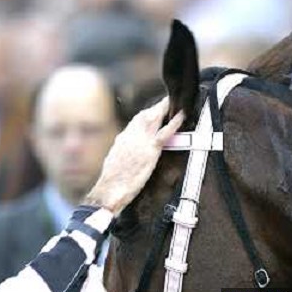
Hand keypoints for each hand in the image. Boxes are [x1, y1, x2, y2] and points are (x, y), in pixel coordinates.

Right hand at [85, 98, 183, 214]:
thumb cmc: (111, 183)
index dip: (146, 115)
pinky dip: (174, 122)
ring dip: (164, 108)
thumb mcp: (114, 164)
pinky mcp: (150, 151)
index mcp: (122, 140)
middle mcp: (130, 136)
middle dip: (156, 107)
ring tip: (174, 102)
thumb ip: (123, 155)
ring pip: (153, 118)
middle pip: (144, 116)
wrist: (109, 190)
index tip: (153, 111)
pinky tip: (182, 115)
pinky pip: (164, 133)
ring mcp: (141, 142)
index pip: (135, 122)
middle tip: (167, 101)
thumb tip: (126, 154)